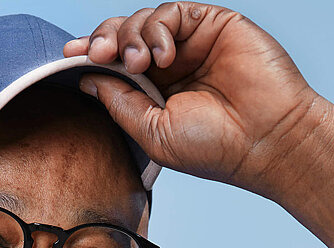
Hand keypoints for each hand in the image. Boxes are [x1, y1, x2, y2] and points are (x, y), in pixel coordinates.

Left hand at [64, 3, 333, 198]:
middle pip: (122, 37)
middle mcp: (170, 68)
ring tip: (142, 63)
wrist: (264, 140)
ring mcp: (191, 45)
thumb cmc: (213, 148)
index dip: (91, 56)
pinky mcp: (212, 25)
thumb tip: (87, 79)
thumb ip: (119, 104)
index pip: (114, 67)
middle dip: (104, 41)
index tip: (69, 55)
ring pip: (143, 22)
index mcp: (154, 95)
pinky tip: (164, 55)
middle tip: (99, 54)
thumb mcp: (152, 133)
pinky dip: (159, 27)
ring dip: (131, 36)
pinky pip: (173, 11)